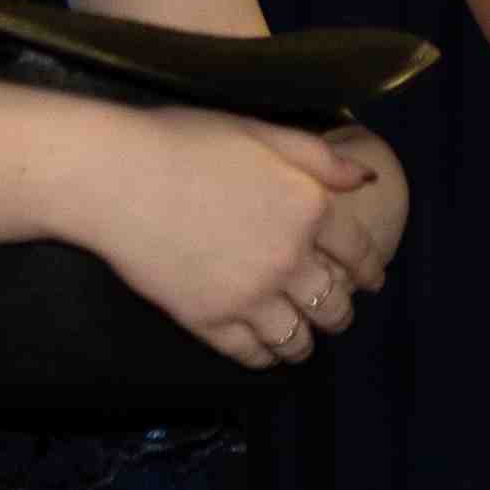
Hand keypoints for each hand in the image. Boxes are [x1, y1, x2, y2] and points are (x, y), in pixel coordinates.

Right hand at [79, 108, 384, 368]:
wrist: (116, 176)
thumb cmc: (185, 141)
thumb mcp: (262, 132)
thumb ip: (319, 158)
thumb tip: (365, 178)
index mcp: (307, 208)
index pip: (357, 252)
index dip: (370, 270)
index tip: (373, 281)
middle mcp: (288, 259)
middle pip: (334, 304)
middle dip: (341, 311)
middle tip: (336, 313)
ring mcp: (249, 295)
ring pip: (297, 338)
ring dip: (306, 342)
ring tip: (302, 340)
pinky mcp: (209, 320)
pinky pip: (251, 354)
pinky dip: (264, 357)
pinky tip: (263, 350)